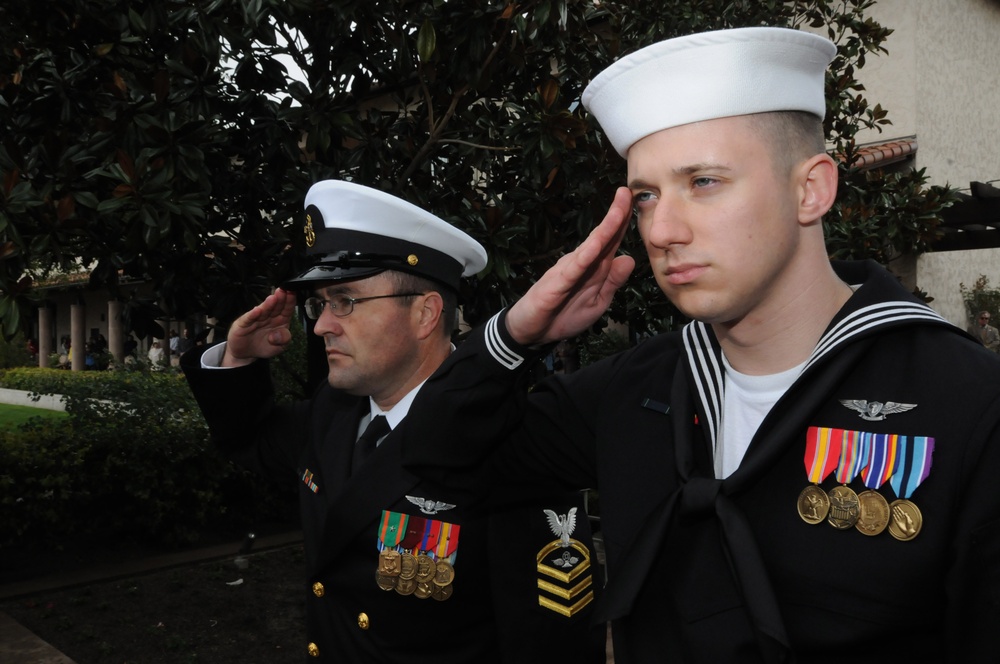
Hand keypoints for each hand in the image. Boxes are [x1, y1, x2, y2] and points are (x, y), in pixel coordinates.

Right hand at [223, 288, 296, 366]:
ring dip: (268, 305)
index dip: (290, 301)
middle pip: (276, 307)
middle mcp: (269, 317)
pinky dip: (252, 315)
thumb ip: (283, 340)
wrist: (246, 354)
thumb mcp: (279, 347)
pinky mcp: (243, 324)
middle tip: (284, 290)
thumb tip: (278, 335)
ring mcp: (256, 319)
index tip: (293, 294)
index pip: (287, 309)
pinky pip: (249, 319)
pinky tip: (257, 310)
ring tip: (273, 298)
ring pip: (263, 311)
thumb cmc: (264, 346)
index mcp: (281, 320)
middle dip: (280, 298)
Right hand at [505, 187, 635, 344]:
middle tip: (627, 191)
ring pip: (591, 247)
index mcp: (593, 268)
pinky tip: (596, 244)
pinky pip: (574, 269)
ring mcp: (568, 271)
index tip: (636, 202)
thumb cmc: (563, 316)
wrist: (532, 333)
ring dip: (605, 228)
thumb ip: (612, 282)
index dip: (623, 223)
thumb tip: (629, 259)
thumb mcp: (597, 302)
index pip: (611, 242)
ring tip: (618, 210)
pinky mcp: (556, 284)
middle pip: (602, 237)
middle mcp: (581, 263)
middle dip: (616, 215)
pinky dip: (586, 256)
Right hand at [891, 504, 916, 536]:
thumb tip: (905, 513)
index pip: (902, 512)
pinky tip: (893, 515)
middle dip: (897, 510)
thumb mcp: (909, 520)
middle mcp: (902, 518)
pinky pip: (895, 519)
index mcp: (905, 517)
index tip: (898, 506)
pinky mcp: (898, 523)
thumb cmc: (910, 526)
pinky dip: (894, 517)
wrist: (908, 531)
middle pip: (899, 513)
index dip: (900, 509)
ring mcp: (900, 520)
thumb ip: (907, 516)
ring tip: (893, 510)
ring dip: (895, 512)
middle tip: (895, 507)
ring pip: (897, 515)